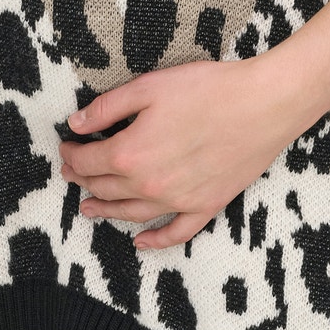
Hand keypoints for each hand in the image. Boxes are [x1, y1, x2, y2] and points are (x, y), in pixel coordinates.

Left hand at [58, 55, 310, 250]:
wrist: (263, 104)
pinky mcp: (206, 206)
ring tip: (90, 209)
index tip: (65, 147)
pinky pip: (175, 232)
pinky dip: (155, 240)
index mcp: (130, 153)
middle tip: (72, 174)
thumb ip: (108, 107)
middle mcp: (149, 184)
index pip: (88, 160)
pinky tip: (141, 242)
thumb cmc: (208, 89)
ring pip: (131, 213)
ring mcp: (178, 200)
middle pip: (106, 187)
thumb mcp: (149, 86)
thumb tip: (76, 125)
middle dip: (83, 179)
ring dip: (107, 212)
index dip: (71, 154)